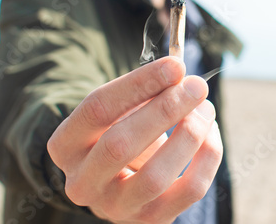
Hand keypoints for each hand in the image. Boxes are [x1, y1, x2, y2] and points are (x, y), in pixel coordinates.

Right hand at [47, 57, 222, 222]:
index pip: (97, 109)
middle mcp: (82, 183)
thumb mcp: (119, 111)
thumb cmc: (120, 132)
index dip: (140, 84)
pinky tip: (210, 132)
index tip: (175, 66)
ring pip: (155, 177)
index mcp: (65, 146)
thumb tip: (179, 75)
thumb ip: (143, 92)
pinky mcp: (150, 219)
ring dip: (189, 135)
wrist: (118, 179)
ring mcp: (115, 207)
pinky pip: (188, 190)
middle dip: (165, 110)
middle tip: (196, 86)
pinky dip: (207, 157)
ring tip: (205, 108)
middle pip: (120, 144)